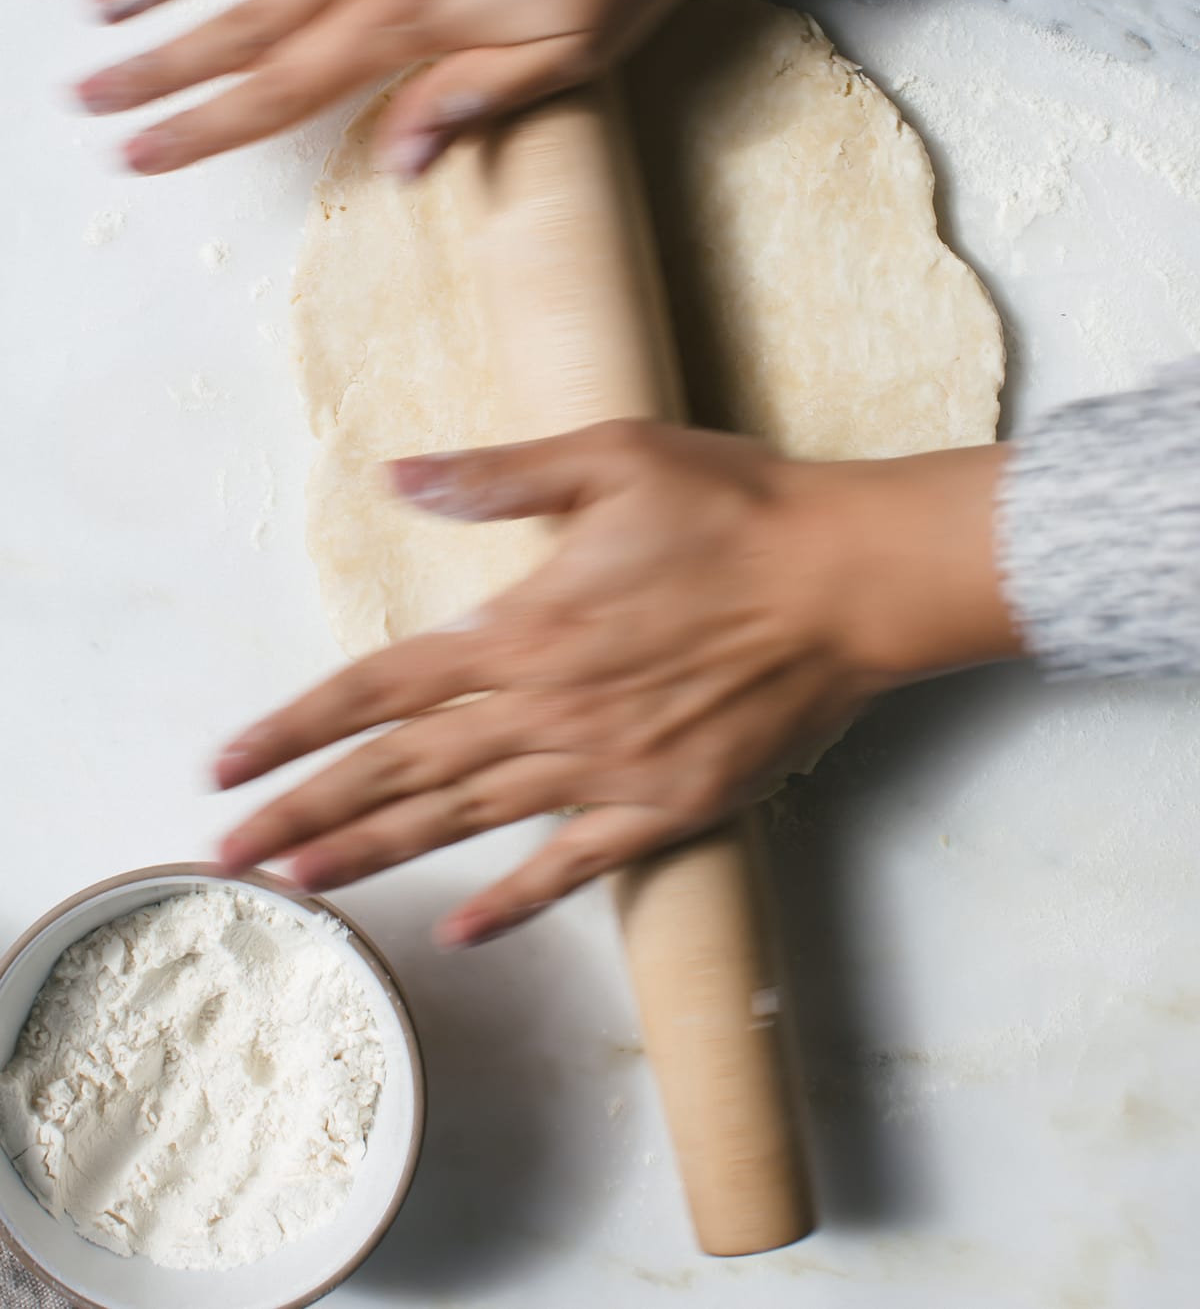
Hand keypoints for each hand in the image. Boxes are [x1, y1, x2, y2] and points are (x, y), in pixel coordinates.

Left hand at [214, 421, 1017, 946]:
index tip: (229, 762)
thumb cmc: (735, 508)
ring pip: (466, 823)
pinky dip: (514, 902)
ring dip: (378, 856)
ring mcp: (605, 769)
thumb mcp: (612, 457)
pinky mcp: (664, 808)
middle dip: (307, 810)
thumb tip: (399, 473)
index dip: (297, 725)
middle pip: (402, 769)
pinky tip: (459, 932)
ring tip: (303, 887)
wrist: (849, 579)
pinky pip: (573, 868)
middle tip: (230, 853)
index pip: (380, 687)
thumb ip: (498, 476)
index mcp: (525, 626)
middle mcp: (549, 709)